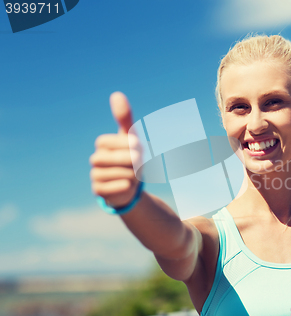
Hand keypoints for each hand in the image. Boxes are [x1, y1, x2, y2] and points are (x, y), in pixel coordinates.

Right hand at [90, 92, 141, 206]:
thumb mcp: (131, 137)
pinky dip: (124, 187)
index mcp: (103, 144)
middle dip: (133, 161)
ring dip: (132, 175)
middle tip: (140, 164)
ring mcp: (95, 175)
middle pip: (117, 158)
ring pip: (117, 173)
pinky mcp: (98, 191)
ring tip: (134, 176)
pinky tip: (128, 185)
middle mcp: (96, 159)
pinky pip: (112, 188)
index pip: (115, 141)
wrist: (131, 186)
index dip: (130, 146)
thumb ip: (124, 118)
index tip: (139, 148)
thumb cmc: (132, 158)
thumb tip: (116, 94)